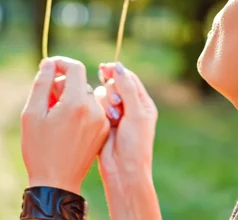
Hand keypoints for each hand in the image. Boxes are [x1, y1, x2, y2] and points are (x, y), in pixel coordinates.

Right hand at [21, 57, 109, 194]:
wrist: (57, 183)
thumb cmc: (39, 149)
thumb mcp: (32, 113)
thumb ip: (41, 83)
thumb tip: (49, 63)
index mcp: (77, 103)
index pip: (75, 68)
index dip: (60, 63)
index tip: (48, 67)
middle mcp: (94, 109)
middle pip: (79, 82)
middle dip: (61, 85)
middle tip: (45, 101)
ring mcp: (101, 121)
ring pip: (85, 95)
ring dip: (70, 98)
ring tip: (54, 116)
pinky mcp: (103, 130)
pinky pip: (91, 109)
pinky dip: (79, 110)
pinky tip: (65, 126)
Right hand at [95, 62, 160, 218]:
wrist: (123, 171)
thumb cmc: (135, 145)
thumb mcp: (135, 113)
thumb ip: (127, 88)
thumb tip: (118, 66)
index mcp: (142, 103)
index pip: (128, 78)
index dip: (116, 72)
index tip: (103, 69)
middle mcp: (129, 107)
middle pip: (113, 85)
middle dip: (112, 92)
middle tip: (116, 105)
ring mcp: (114, 115)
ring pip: (102, 95)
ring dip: (106, 103)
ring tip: (113, 118)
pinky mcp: (101, 122)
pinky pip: (95, 107)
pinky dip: (98, 111)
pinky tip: (104, 121)